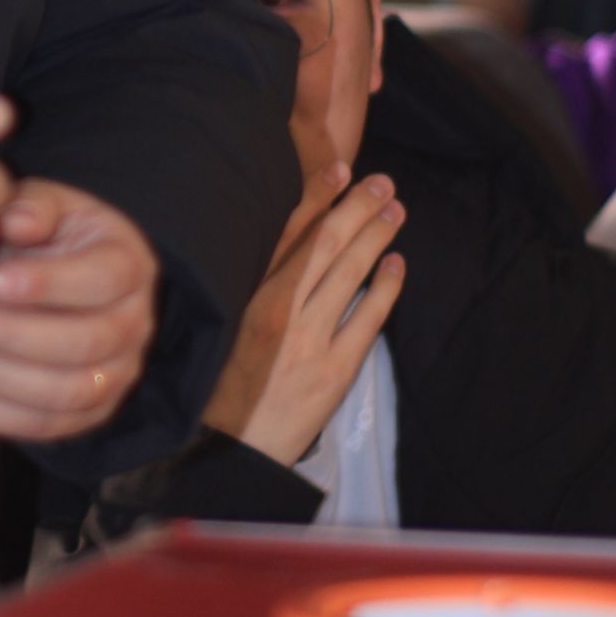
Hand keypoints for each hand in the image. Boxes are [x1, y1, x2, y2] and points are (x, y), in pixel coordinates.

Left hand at [0, 181, 159, 441]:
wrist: (56, 276)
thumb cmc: (45, 235)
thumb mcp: (42, 205)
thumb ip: (30, 206)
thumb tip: (16, 221)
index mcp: (128, 265)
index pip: (101, 280)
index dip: (48, 284)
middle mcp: (133, 325)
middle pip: (84, 343)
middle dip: (11, 336)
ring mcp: (115, 374)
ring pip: (65, 392)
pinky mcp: (87, 412)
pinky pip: (44, 426)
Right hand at [203, 158, 405, 464]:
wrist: (230, 448)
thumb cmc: (219, 382)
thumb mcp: (223, 325)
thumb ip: (247, 286)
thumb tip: (274, 244)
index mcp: (246, 296)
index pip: (286, 235)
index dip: (315, 197)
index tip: (339, 168)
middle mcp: (279, 312)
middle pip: (325, 246)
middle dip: (356, 208)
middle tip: (382, 181)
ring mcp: (310, 341)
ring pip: (349, 275)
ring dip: (376, 238)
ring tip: (396, 211)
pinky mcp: (335, 371)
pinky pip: (367, 320)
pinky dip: (385, 289)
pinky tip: (396, 265)